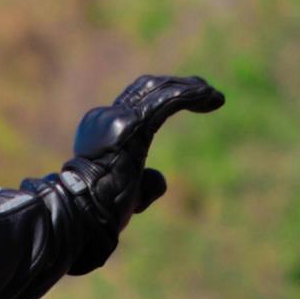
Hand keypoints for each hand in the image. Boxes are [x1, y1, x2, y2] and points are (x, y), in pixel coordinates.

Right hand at [62, 73, 225, 218]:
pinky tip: (209, 98)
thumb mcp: (128, 191)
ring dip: (190, 89)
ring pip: (159, 90)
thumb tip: (159, 180)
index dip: (164, 96)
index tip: (192, 101)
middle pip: (148, 88)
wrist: (85, 212)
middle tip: (208, 92)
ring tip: (215, 96)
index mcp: (103, 129)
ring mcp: (117, 118)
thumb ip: (143, 180)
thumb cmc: (104, 209)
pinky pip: (166, 101)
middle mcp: (107, 117)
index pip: (136, 102)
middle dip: (179, 86)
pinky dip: (189, 96)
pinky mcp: (131, 124)